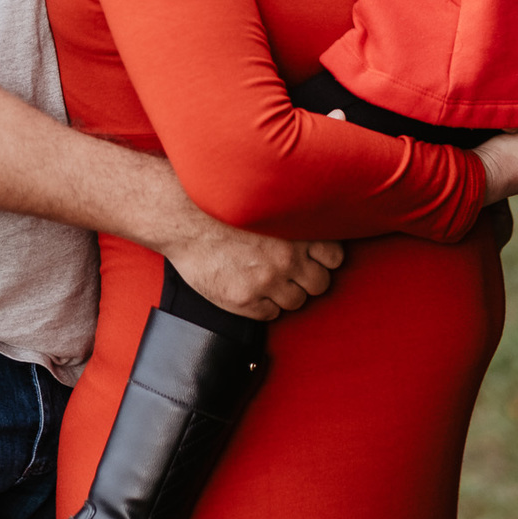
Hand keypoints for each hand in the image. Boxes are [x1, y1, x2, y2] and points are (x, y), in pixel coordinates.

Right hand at [160, 215, 344, 320]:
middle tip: (289, 269)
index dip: (324, 258)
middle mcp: (286, 258)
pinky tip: (249, 286)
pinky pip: (270, 314)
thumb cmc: (222, 207)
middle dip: (307, 278)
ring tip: (265, 276)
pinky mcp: (245, 300)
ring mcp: (267, 281)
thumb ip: (293, 220)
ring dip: (285, 292)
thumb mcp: (266, 204)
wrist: (182, 218)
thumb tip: (319, 234)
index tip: (312, 256)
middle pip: (320, 284)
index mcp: (295, 231)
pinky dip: (263, 304)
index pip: (335, 257)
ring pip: (296, 301)